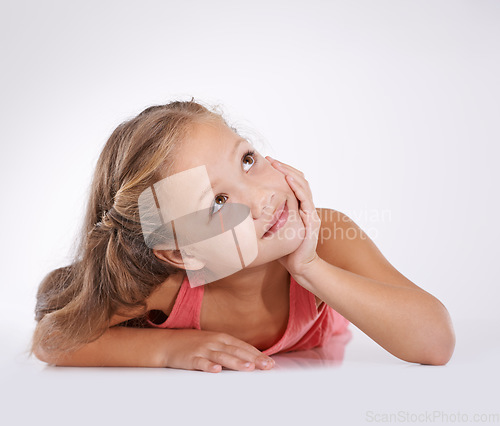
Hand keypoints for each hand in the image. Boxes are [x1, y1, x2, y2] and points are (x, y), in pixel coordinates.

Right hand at [162, 329, 274, 372]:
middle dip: (253, 358)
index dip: (257, 354)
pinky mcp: (191, 358)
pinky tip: (216, 370)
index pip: (243, 346)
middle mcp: (214, 342)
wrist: (168, 343)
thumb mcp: (213, 342)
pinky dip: (209, 366)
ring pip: (222, 356)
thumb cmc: (194, 344)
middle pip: (236, 350)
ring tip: (249, 368)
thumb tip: (249, 358)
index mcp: (221, 338)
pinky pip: (201, 363)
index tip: (270, 362)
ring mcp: (203, 349)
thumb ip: (229, 349)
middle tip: (266, 366)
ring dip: (236, 362)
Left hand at [265, 156, 321, 276]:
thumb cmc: (285, 249)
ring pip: (303, 185)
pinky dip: (297, 187)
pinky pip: (306, 198)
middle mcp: (306, 206)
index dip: (282, 171)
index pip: (292, 182)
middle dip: (284, 168)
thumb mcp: (272, 229)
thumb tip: (245, 209)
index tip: (268, 163)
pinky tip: (288, 180)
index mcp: (298, 206)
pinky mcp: (312, 219)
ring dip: (289, 173)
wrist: (300, 265)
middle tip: (270, 160)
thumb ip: (266, 217)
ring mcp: (311, 212)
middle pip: (299, 179)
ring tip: (277, 165)